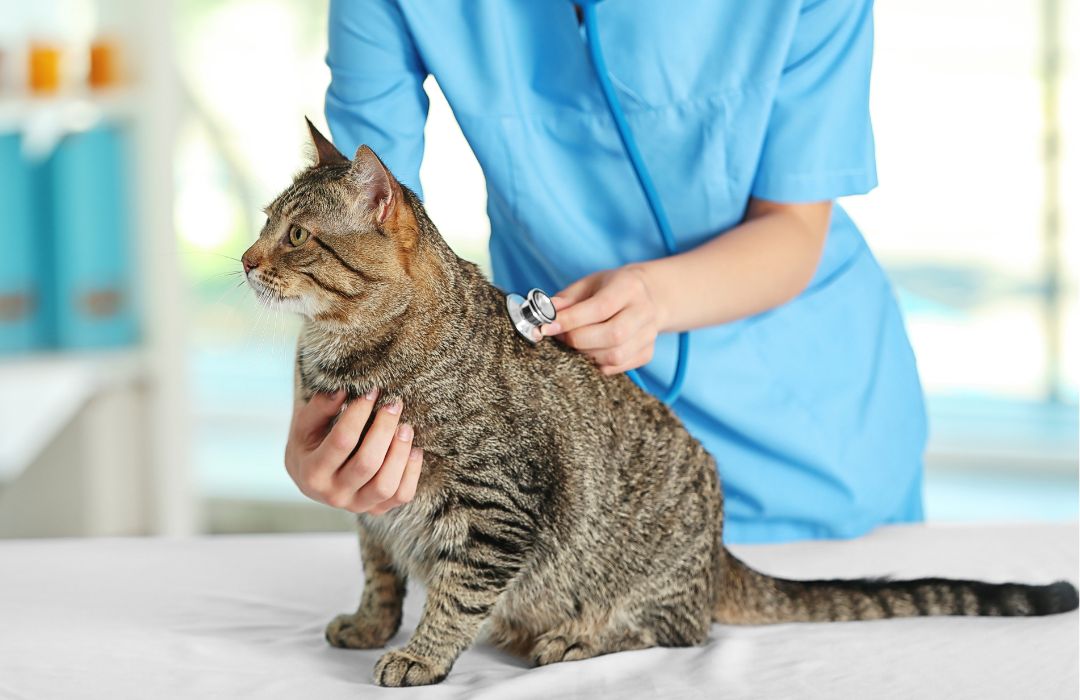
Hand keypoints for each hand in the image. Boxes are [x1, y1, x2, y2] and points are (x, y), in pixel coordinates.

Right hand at [284, 389, 423, 514]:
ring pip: (386, 485)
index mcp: (312, 473)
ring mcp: (356, 505)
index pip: (342, 441)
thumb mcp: (305, 424)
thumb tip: (344, 390)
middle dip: (384, 429)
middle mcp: (333, 495)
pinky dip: (412, 473)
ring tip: (406, 427)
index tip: (372, 391)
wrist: (311, 475)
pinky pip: (402, 496)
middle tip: (393, 404)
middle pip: (367, 463)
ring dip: (400, 452)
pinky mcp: (376, 509)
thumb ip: (321, 406)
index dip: (359, 413)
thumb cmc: (310, 443)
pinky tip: (414, 449)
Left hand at [540, 265, 666, 374]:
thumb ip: (567, 298)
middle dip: (578, 339)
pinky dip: (598, 364)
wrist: (650, 296)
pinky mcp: (648, 353)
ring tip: (575, 343)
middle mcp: (644, 311)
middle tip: (560, 336)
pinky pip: (619, 367)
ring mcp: (649, 335)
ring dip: (587, 354)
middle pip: (612, 334)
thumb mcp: (590, 283)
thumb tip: (545, 313)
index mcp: (629, 287)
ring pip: (616, 355)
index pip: (601, 307)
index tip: (547, 327)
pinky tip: (591, 350)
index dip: (572, 320)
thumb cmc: (613, 288)